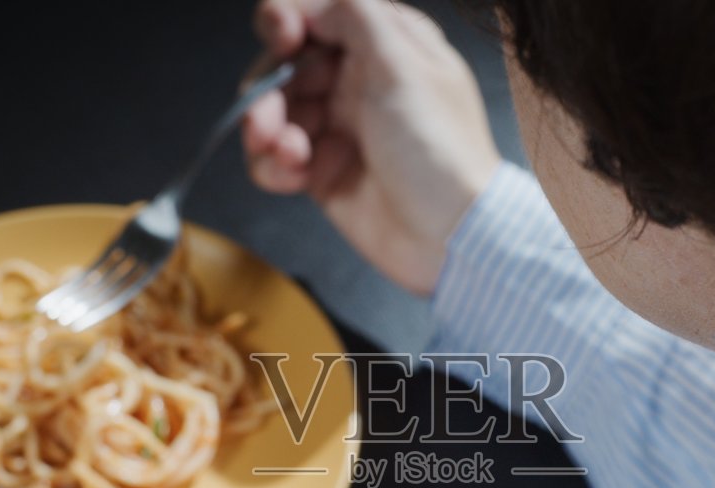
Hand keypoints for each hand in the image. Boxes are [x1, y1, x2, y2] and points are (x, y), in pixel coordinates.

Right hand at [244, 0, 501, 295]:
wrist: (449, 237)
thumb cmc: (441, 153)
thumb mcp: (403, 68)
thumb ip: (356, 18)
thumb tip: (315, 6)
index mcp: (386, 44)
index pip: (319, 12)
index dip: (288, 21)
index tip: (284, 41)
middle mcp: (360, 80)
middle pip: (284, 64)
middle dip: (268, 90)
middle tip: (265, 121)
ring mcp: (340, 126)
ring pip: (273, 111)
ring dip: (267, 131)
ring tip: (289, 156)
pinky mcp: (323, 170)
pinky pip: (276, 158)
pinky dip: (274, 167)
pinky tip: (294, 177)